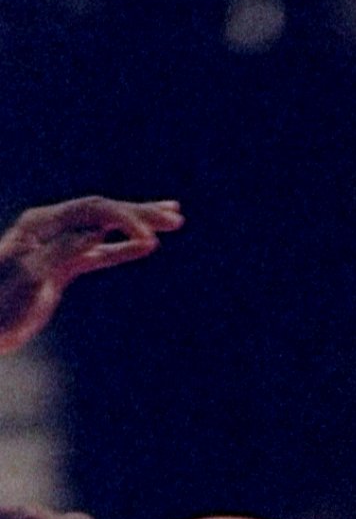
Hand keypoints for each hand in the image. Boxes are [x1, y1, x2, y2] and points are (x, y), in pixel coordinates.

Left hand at [0, 195, 179, 351]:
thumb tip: (96, 233)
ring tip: (171, 220)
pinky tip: (145, 246)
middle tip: (175, 215)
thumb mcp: (31, 278)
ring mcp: (57, 245)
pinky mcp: (63, 266)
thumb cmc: (1, 306)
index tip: (151, 240)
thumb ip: (63, 251)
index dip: (124, 220)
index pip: (91, 211)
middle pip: (102, 212)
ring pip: (104, 229)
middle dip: (139, 213)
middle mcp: (50, 227)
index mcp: (41, 224)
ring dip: (137, 224)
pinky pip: (100, 252)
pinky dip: (123, 248)